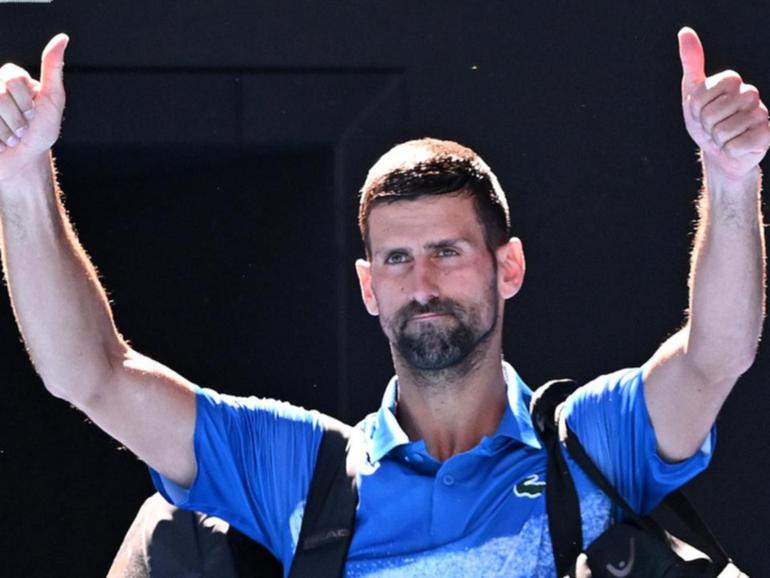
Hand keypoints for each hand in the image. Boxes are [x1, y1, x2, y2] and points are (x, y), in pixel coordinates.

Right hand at [0, 34, 67, 181]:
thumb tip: (62, 38)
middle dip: (16, 118)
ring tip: (11, 137)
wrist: (24, 162)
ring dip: (5, 130)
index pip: (13, 79)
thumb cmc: (40, 134)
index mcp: (12, 78)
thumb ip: (53, 68)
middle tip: (23, 129)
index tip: (34, 116)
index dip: (27, 103)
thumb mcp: (53, 100)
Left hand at [678, 27, 769, 180]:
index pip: (701, 95)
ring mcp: (761, 114)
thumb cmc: (705, 121)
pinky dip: (729, 150)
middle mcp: (750, 93)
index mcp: (732, 81)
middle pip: (711, 114)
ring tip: (723, 137)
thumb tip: (685, 32)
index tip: (700, 112)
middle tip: (712, 127)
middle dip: (705, 126)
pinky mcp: (766, 134)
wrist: (719, 151)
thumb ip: (692, 62)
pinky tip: (735, 146)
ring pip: (723, 131)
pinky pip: (736, 146)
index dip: (695, 109)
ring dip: (717, 140)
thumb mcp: (693, 93)